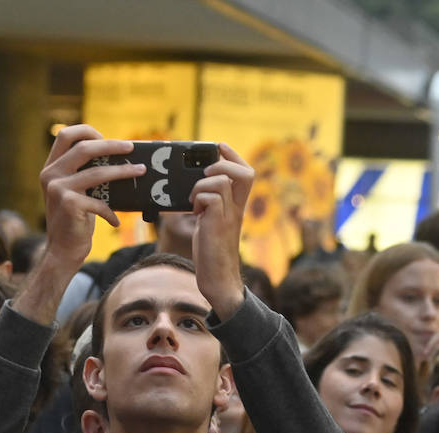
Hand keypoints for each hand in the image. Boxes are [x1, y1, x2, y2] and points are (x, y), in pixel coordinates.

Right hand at [37, 125, 141, 274]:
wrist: (62, 251)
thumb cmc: (75, 221)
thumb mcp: (76, 193)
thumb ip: (85, 174)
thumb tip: (118, 158)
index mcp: (50, 168)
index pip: (65, 135)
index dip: (87, 131)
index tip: (106, 137)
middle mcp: (50, 175)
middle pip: (84, 148)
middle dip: (111, 145)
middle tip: (131, 147)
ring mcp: (58, 189)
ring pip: (98, 172)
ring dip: (123, 171)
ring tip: (140, 171)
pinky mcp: (70, 204)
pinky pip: (100, 202)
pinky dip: (111, 212)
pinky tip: (115, 221)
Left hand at [190, 143, 253, 318]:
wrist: (217, 279)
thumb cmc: (211, 252)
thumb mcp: (211, 222)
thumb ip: (208, 204)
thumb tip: (191, 189)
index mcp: (237, 207)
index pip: (246, 173)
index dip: (234, 156)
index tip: (219, 147)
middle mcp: (237, 209)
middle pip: (245, 173)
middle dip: (223, 164)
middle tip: (206, 174)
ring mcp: (228, 216)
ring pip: (220, 181)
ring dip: (201, 186)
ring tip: (194, 202)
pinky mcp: (217, 224)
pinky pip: (209, 197)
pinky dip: (197, 199)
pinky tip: (194, 213)